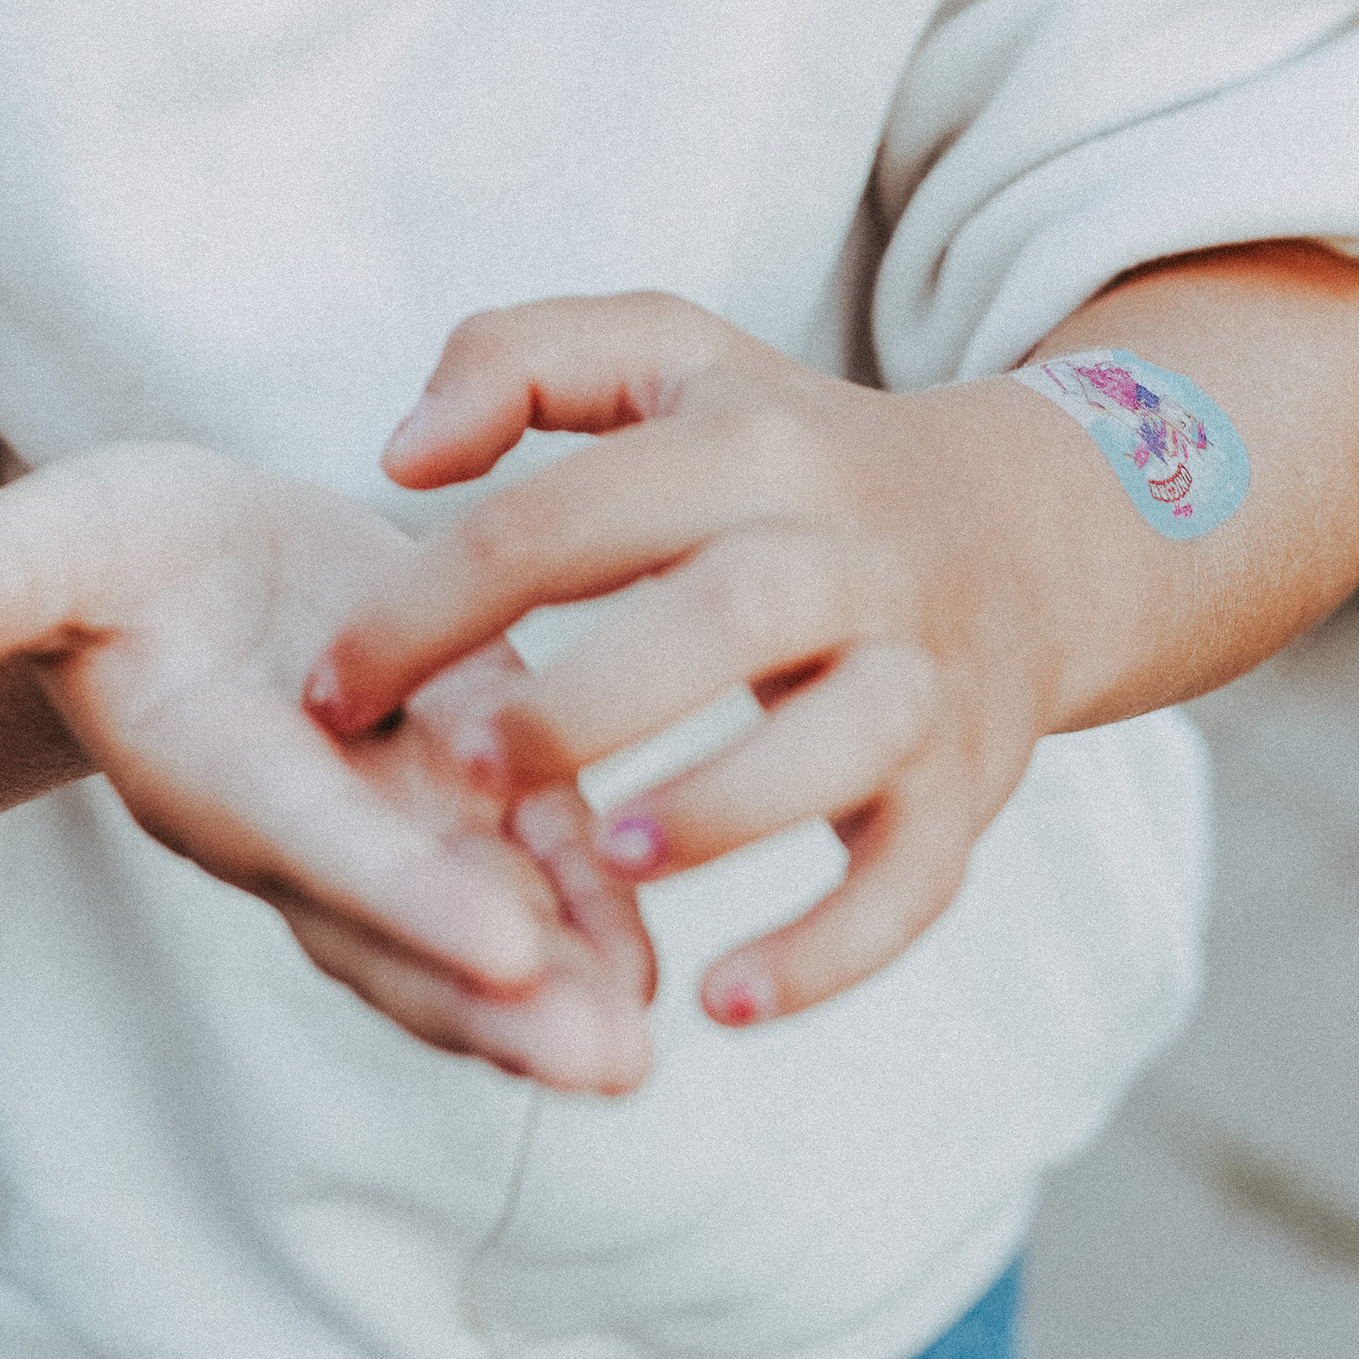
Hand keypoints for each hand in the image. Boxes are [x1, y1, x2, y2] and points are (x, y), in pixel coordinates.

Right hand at [0, 444, 655, 1090]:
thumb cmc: (96, 556)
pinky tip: (647, 964)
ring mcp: (374, 815)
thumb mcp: (59, 537)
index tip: (505, 950)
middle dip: (497, 1003)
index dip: (405, 894)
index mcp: (208, 762)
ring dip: (557, 988)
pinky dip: (579, 913)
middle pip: (400, 932)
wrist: (154, 573)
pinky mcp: (442, 776)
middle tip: (604, 1064)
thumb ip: (17, 569)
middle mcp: (294, 825)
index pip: (315, 840)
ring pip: (470, 922)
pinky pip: (516, 862)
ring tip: (637, 1051)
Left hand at [304, 295, 1080, 1030]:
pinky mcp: (964, 783)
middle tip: (471, 772)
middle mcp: (845, 552)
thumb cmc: (787, 448)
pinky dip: (833, 949)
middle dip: (591, 697)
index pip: (569, 514)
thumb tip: (399, 457)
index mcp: (748, 444)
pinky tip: (727, 1002)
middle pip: (726, 613)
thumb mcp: (664, 356)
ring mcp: (917, 671)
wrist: (1028, 530)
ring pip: (840, 741)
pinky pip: (917, 880)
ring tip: (605, 859)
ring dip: (720, 809)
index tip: (330, 691)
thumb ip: (513, 359)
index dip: (434, 604)